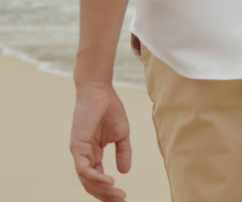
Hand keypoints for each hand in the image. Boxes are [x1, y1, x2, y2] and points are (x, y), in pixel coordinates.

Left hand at [70, 83, 131, 201]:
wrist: (100, 91)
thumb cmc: (110, 109)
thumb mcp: (121, 135)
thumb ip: (123, 153)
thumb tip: (124, 172)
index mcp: (92, 154)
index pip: (97, 178)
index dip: (109, 190)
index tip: (124, 197)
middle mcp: (83, 156)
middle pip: (91, 183)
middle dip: (105, 195)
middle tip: (122, 200)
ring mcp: (79, 151)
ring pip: (86, 179)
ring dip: (102, 190)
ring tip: (118, 194)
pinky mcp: (77, 145)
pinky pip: (84, 167)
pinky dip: (96, 177)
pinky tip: (111, 181)